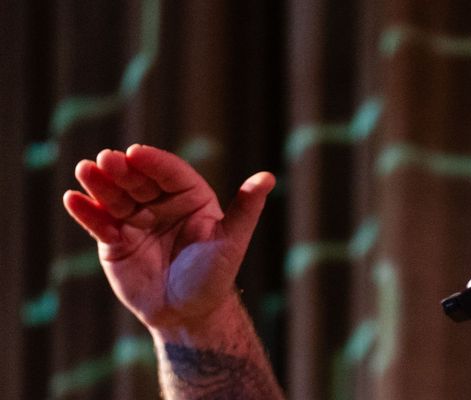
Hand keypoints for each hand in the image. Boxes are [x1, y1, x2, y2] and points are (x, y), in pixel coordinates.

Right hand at [63, 144, 274, 331]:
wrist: (187, 314)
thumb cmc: (215, 276)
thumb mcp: (232, 241)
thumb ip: (246, 208)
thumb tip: (269, 177)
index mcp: (191, 197)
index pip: (170, 172)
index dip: (153, 162)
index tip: (135, 153)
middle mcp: (161, 204)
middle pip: (139, 181)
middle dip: (122, 170)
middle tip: (105, 159)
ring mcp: (136, 220)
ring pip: (116, 197)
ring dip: (99, 184)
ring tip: (84, 170)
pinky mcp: (115, 240)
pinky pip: (99, 223)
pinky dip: (86, 211)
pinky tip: (72, 199)